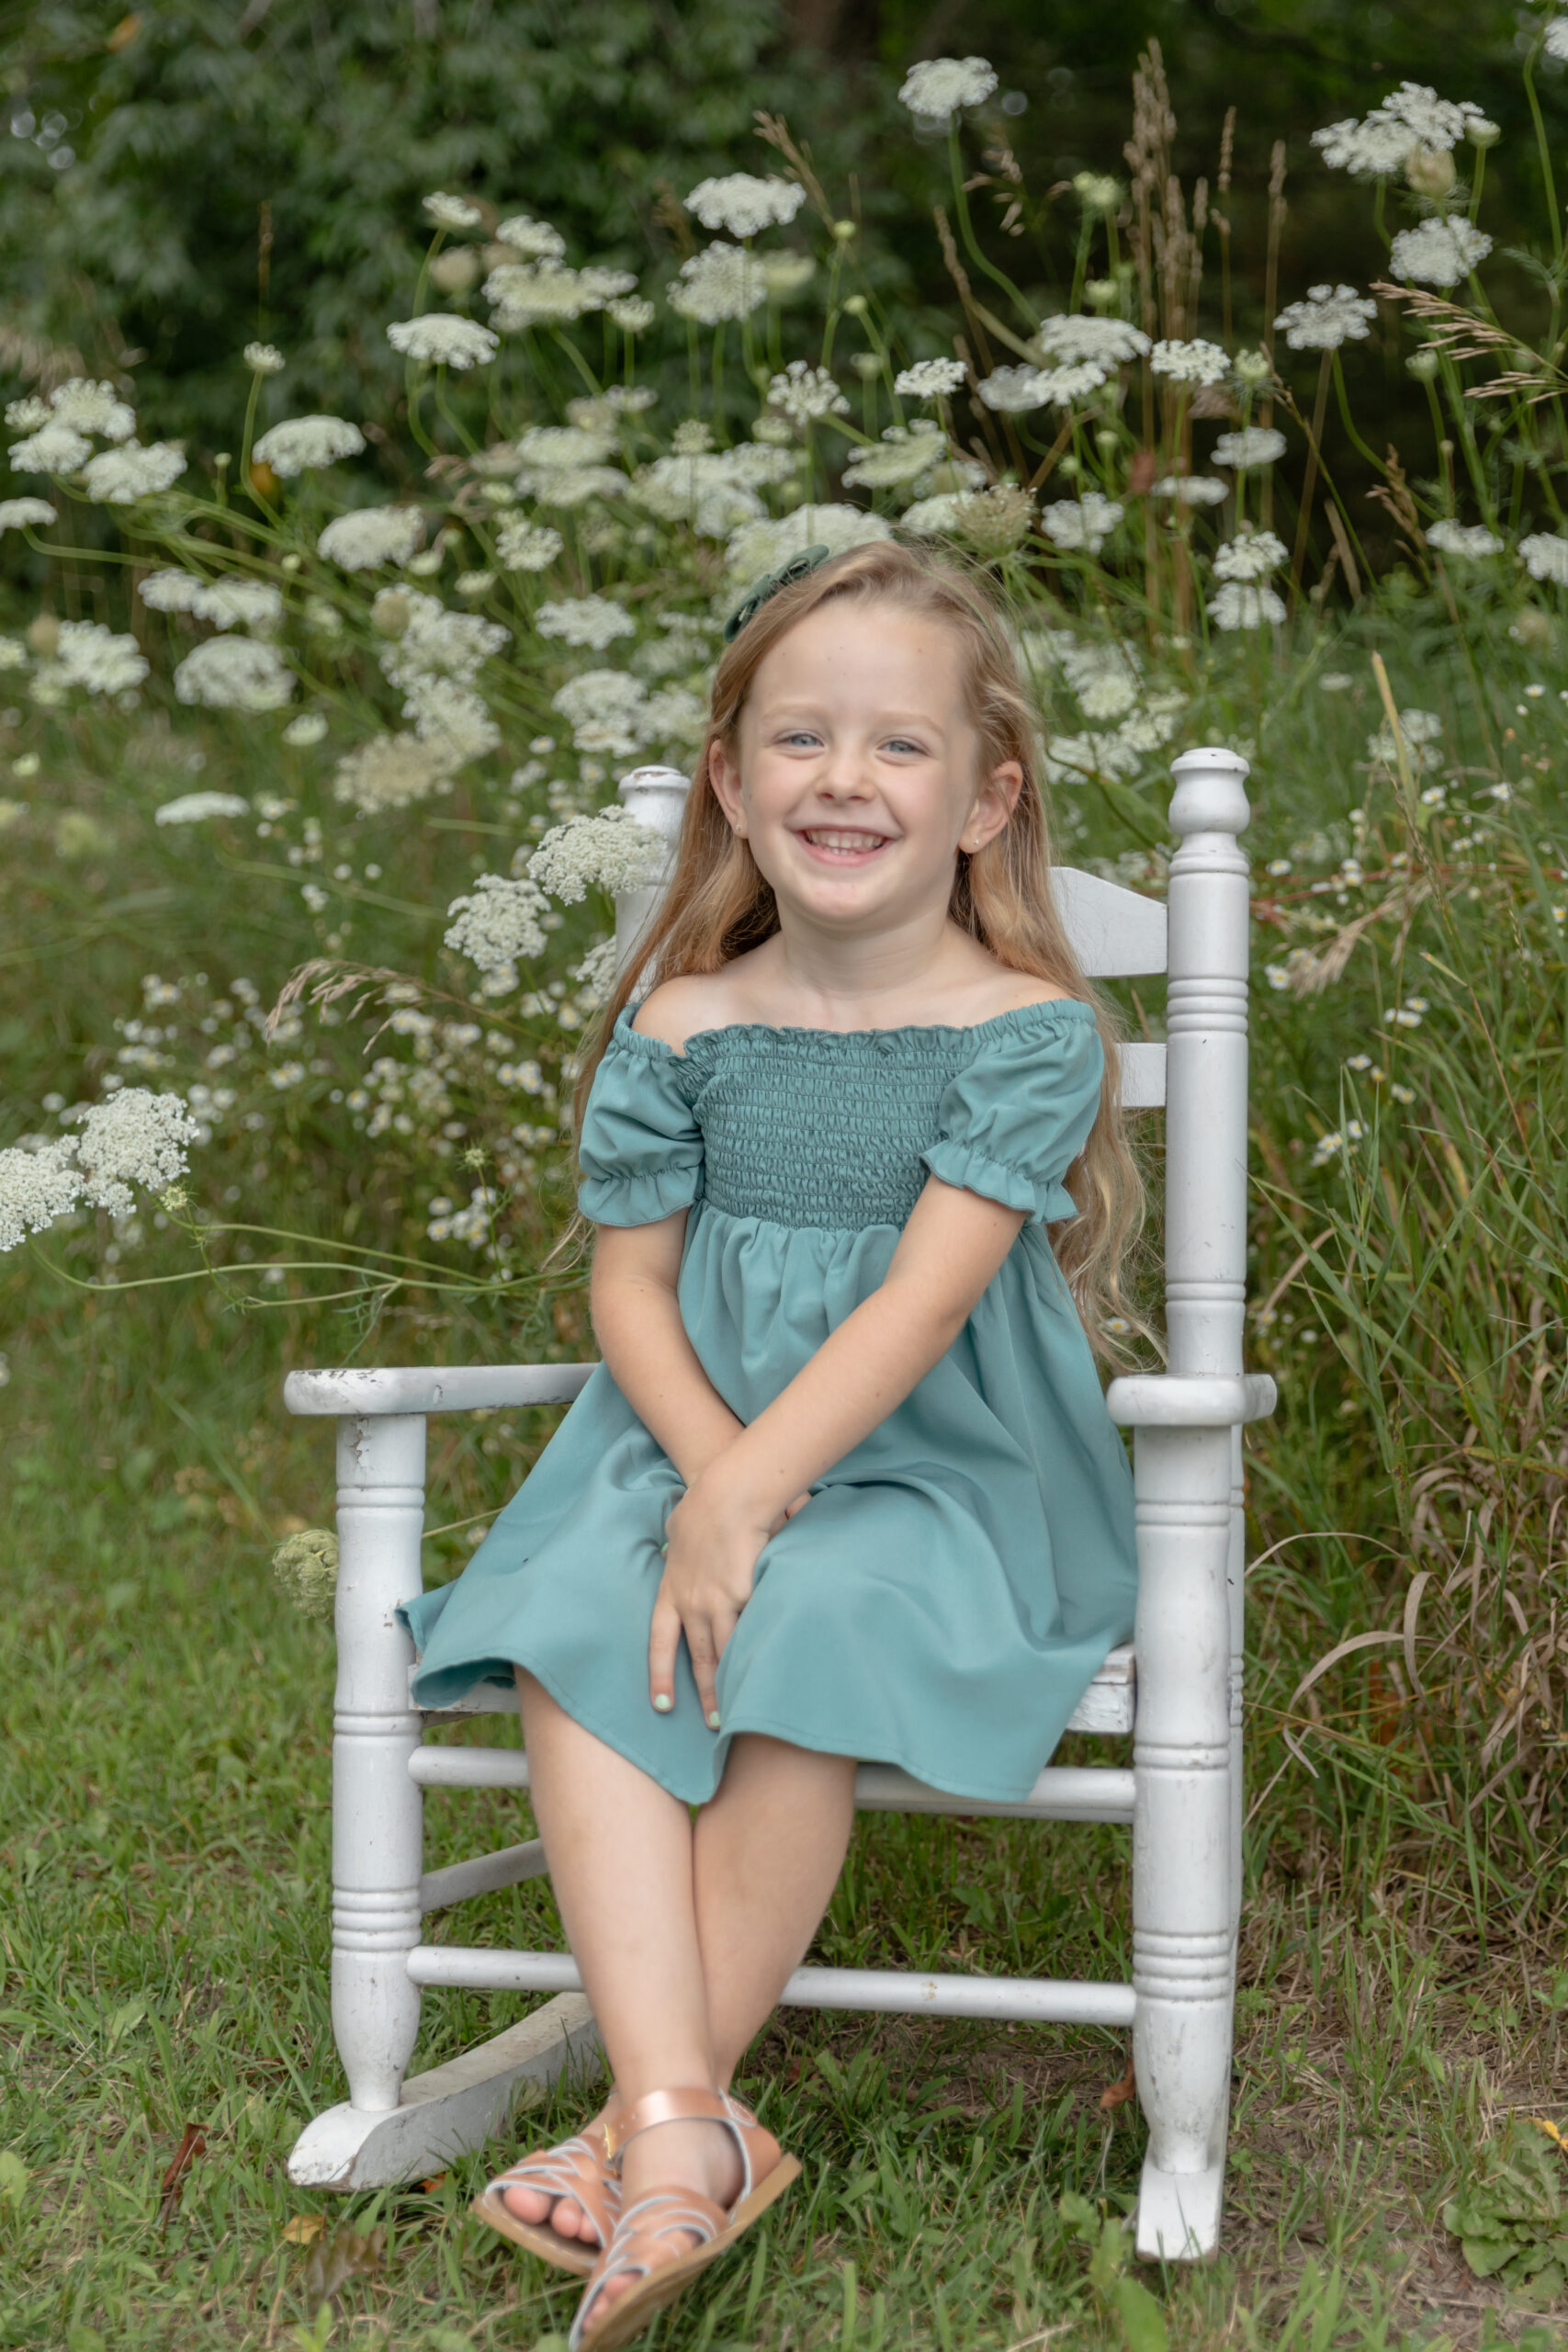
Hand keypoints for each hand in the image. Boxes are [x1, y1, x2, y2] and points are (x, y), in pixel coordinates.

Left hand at [648, 1472, 807, 1725]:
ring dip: (730, 1685)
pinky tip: (764, 1677)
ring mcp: (716, 1603)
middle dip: (704, 1692)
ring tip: (740, 1713)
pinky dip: (755, 1657)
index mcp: (671, 1588)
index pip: (659, 1640)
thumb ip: (679, 1543)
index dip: (660, 1673)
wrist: (727, 1494)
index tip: (661, 1703)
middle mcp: (690, 1602)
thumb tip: (676, 1540)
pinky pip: (749, 1634)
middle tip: (714, 1724)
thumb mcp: (679, 1528)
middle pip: (697, 1656)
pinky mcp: (743, 1598)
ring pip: (723, 1653)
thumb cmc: (706, 1503)